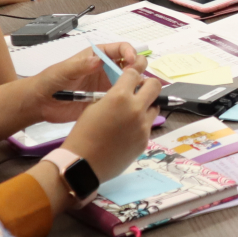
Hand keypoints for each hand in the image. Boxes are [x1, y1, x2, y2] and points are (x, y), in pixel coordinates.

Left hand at [0, 43, 143, 143]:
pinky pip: (122, 99)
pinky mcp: (106, 102)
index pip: (120, 49)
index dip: (130, 52)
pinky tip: (133, 105)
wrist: (41, 103)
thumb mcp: (63, 70)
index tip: (131, 61)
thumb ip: (80, 65)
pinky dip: (130, 100)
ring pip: (131, 82)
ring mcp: (107, 86)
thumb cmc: (50, 81)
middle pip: (131, 64)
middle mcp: (106, 70)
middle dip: (138, 67)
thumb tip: (98, 60)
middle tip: (136, 77)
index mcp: (97, 56)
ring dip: (138, 84)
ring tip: (138, 92)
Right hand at [62, 65, 162, 180]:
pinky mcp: (145, 140)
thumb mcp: (94, 107)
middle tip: (139, 91)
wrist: (83, 163)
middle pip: (155, 86)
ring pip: (155, 107)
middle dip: (148, 85)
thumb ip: (112, 97)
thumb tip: (124, 93)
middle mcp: (136, 108)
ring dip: (146, 106)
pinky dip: (140, 125)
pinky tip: (127, 133)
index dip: (130, 75)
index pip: (134, 73)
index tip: (128, 79)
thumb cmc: (83, 133)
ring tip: (132, 114)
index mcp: (119, 96)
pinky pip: (148, 127)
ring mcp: (143, 126)